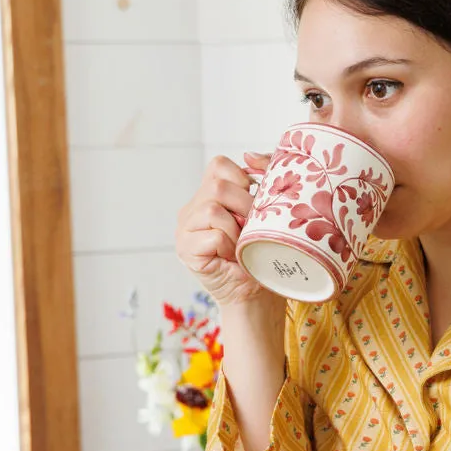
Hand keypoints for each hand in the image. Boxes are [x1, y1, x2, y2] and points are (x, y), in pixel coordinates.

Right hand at [175, 151, 273, 307]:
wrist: (256, 295)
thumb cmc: (262, 253)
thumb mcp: (265, 212)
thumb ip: (261, 180)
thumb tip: (250, 155)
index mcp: (208, 195)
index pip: (219, 166)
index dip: (241, 179)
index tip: (255, 202)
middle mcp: (191, 209)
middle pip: (217, 186)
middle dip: (244, 205)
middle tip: (253, 227)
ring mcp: (185, 230)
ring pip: (212, 208)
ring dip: (236, 228)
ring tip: (242, 244)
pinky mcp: (186, 250)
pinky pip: (213, 235)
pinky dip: (230, 246)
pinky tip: (233, 257)